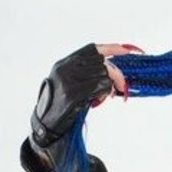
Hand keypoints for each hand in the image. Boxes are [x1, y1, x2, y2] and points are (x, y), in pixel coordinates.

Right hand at [29, 41, 144, 148]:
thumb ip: (83, 74)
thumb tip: (108, 70)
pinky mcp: (72, 95)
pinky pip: (99, 86)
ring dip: (111, 85)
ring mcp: (68, 81)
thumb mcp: (68, 83)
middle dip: (116, 73)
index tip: (126, 51)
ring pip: (102, 74)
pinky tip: (105, 97)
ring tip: (109, 94)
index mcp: (64, 64)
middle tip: (122, 85)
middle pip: (100, 62)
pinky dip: (107, 91)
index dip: (110, 48)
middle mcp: (65, 69)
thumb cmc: (59, 105)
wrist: (45, 124)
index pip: (91, 49)